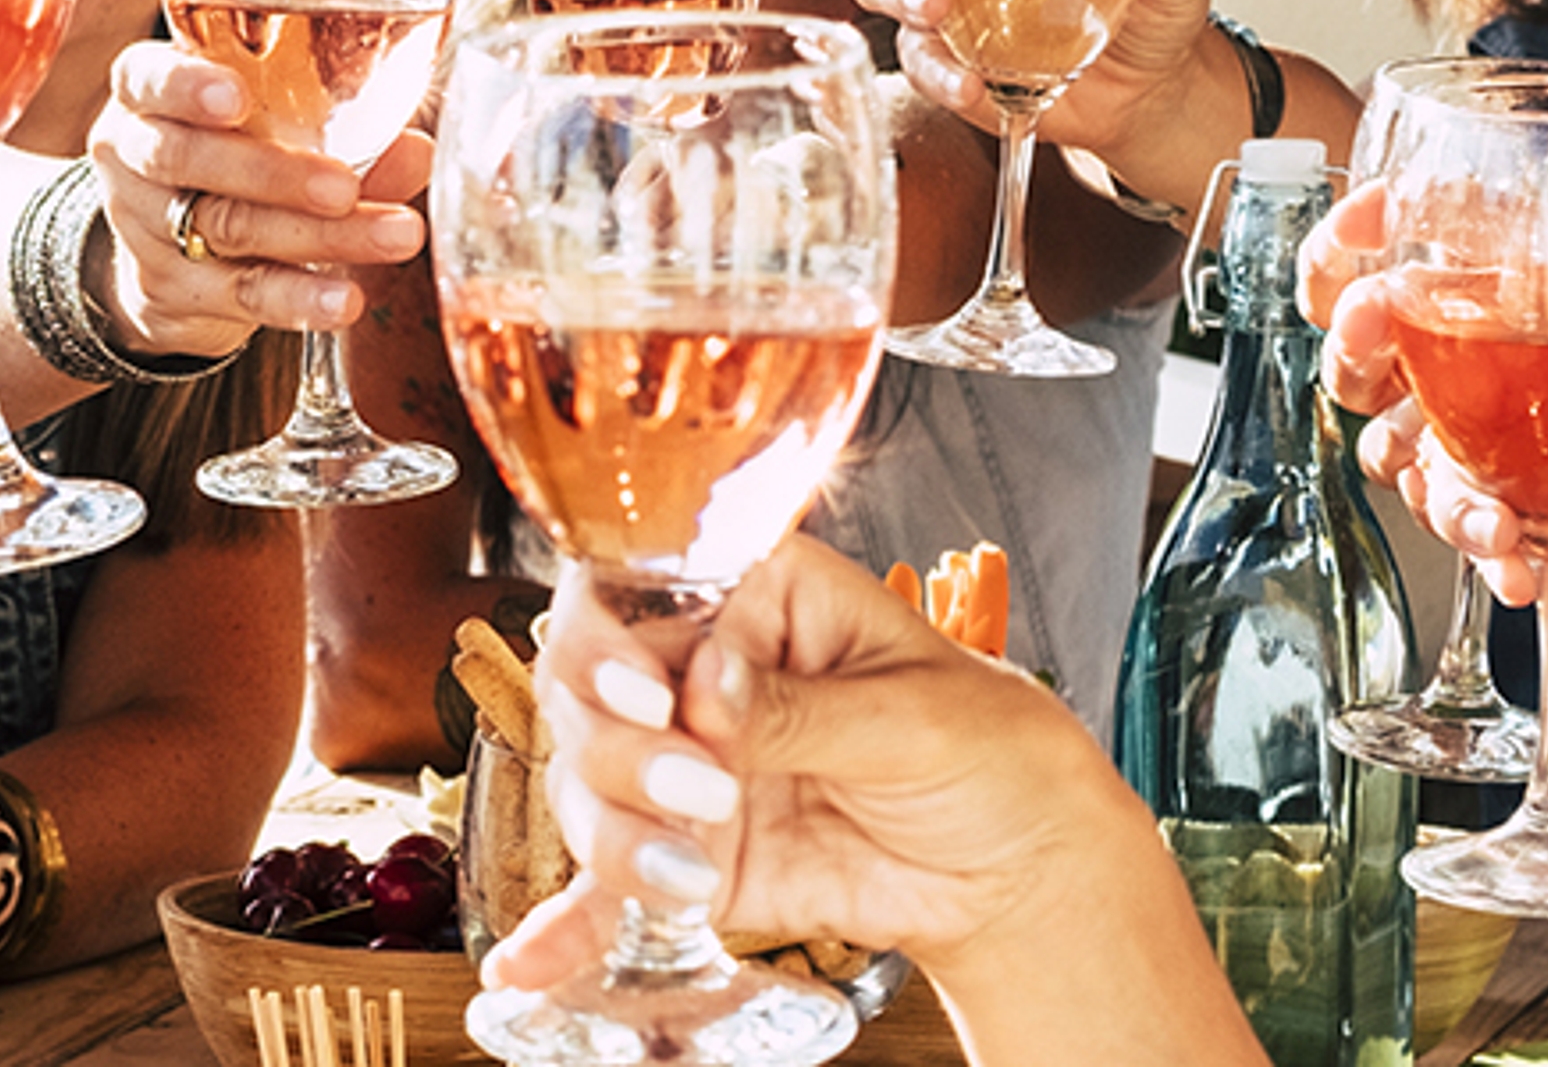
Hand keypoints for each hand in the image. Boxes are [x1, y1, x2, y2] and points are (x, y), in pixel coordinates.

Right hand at [84, 43, 429, 358]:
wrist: (165, 255)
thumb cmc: (230, 161)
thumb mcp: (270, 132)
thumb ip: (343, 134)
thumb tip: (417, 150)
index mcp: (147, 94)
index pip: (146, 78)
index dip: (185, 85)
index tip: (235, 96)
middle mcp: (133, 154)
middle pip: (187, 159)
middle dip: (272, 172)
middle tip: (344, 186)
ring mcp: (144, 227)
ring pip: (226, 227)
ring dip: (318, 236)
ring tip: (392, 237)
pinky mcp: (170, 289)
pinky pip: (240, 293)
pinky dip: (298, 297)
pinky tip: (345, 299)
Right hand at [489, 541, 1138, 997]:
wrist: (1020, 870)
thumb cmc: (990, 752)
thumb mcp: (916, 716)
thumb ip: (804, 708)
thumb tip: (710, 688)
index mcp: (760, 595)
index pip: (644, 584)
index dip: (617, 633)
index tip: (653, 692)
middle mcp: (701, 673)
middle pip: (590, 688)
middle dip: (622, 748)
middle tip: (700, 791)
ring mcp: (686, 769)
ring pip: (590, 786)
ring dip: (616, 833)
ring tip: (693, 870)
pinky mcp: (687, 858)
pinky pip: (609, 888)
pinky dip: (567, 925)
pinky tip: (528, 962)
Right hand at [1308, 204, 1547, 630]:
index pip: (1458, 229)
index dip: (1392, 214)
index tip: (1371, 216)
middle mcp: (1512, 357)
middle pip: (1384, 326)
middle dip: (1355, 337)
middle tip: (1368, 345)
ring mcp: (1498, 436)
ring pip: (1401, 433)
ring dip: (1421, 469)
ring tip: (1487, 513)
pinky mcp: (1506, 507)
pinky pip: (1454, 517)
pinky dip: (1472, 542)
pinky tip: (1515, 562)